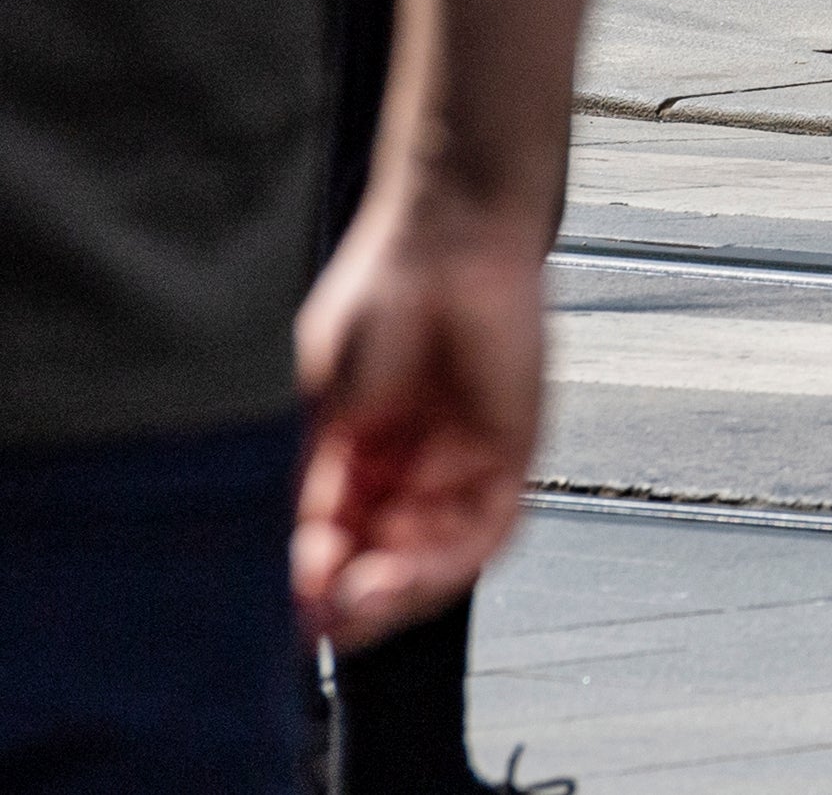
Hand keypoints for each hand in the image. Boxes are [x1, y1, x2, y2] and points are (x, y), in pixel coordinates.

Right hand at [287, 191, 547, 649]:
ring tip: (364, 600)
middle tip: (329, 618)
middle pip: (385, 568)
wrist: (448, 237)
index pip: (337, 550)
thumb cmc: (377, 298)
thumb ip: (318, 483)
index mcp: (355, 464)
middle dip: (356, 603)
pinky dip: (453, 559)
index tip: (294, 613)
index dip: (315, 587)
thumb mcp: (325, 404)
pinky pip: (490, 526)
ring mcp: (463, 465)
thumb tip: (302, 562)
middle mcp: (409, 474)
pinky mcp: (515, 451)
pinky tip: (414, 572)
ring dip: (401, 592)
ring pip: (435, 560)